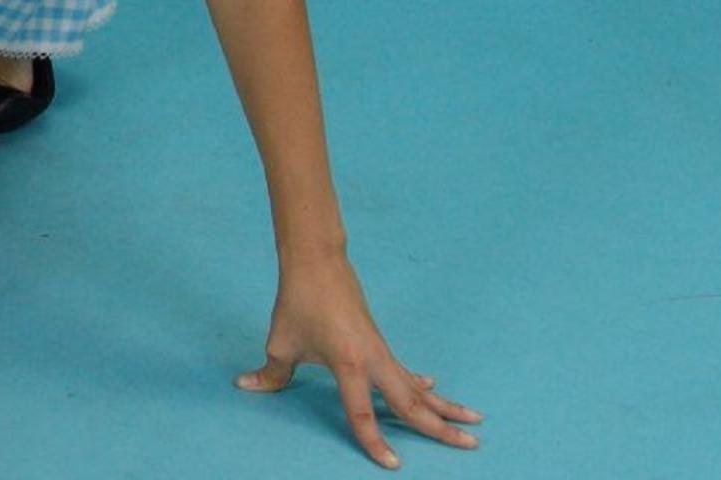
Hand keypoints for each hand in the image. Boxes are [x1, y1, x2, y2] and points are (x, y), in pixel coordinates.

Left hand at [236, 254, 483, 468]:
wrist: (317, 261)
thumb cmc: (298, 302)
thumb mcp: (280, 341)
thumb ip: (270, 372)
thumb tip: (246, 386)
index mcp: (348, 364)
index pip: (362, 413)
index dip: (375, 441)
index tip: (392, 465)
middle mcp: (372, 360)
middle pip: (411, 402)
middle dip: (440, 427)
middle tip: (472, 446)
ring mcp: (379, 350)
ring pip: (416, 387)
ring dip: (444, 405)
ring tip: (475, 422)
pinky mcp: (378, 342)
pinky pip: (404, 370)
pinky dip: (419, 383)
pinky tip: (432, 388)